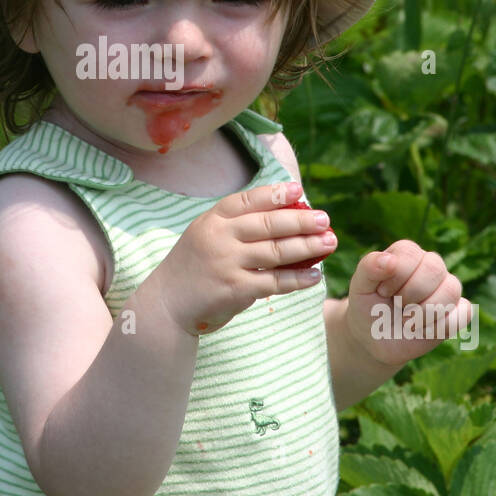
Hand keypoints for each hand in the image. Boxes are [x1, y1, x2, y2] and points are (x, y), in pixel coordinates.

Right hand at [153, 182, 335, 336]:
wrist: (166, 303)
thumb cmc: (194, 266)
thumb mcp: (206, 234)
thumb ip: (235, 224)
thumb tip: (285, 213)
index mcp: (213, 219)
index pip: (249, 200)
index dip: (276, 194)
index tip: (300, 192)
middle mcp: (219, 236)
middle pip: (269, 224)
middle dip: (302, 221)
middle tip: (325, 220)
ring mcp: (227, 262)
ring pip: (276, 251)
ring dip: (307, 247)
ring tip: (329, 243)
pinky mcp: (235, 288)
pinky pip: (274, 282)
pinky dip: (297, 279)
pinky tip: (314, 275)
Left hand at [343, 241, 472, 367]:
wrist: (376, 339)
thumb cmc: (368, 307)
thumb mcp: (360, 287)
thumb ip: (369, 268)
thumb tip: (389, 259)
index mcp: (407, 254)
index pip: (410, 252)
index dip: (396, 275)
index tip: (382, 291)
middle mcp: (430, 266)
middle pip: (434, 268)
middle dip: (410, 294)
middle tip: (397, 306)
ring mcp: (447, 288)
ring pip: (451, 289)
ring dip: (424, 312)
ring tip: (407, 321)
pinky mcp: (458, 311)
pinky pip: (464, 313)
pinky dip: (439, 326)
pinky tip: (422, 330)